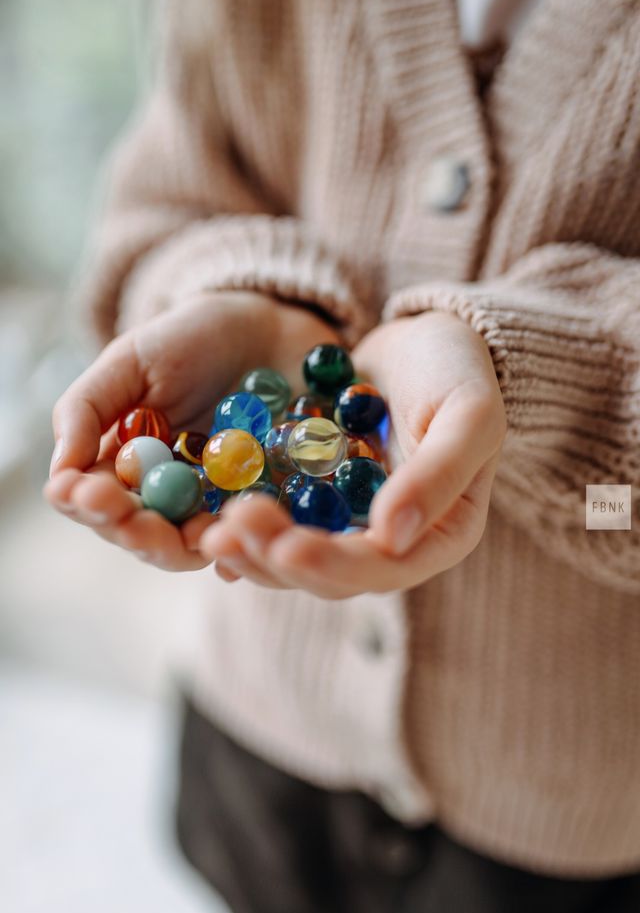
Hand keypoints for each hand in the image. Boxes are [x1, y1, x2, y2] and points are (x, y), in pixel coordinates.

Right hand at [44, 291, 337, 570]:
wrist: (269, 325)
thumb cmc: (190, 340)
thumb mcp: (131, 361)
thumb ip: (88, 409)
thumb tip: (59, 473)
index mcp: (127, 471)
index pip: (97, 502)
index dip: (88, 504)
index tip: (83, 493)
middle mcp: (172, 499)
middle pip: (149, 538)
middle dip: (138, 534)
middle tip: (134, 523)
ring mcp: (222, 505)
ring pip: (202, 545)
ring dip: (193, 545)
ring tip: (194, 534)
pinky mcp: (272, 502)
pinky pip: (260, 531)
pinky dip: (250, 540)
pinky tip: (243, 536)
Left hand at [199, 311, 505, 596]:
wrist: (426, 338)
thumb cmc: (460, 371)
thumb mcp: (470, 413)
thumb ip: (440, 472)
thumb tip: (392, 536)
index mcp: (440, 535)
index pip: (383, 567)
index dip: (333, 563)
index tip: (287, 545)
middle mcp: (391, 541)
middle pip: (329, 574)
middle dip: (276, 559)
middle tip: (227, 535)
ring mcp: (348, 521)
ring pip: (294, 555)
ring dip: (251, 550)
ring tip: (208, 533)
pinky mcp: (313, 496)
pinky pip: (276, 519)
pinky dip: (244, 523)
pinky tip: (204, 518)